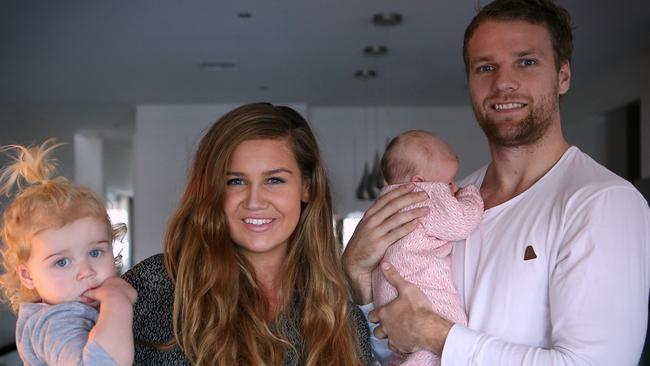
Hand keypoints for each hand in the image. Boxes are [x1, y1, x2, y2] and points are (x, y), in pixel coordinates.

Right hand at [84, 277, 137, 305]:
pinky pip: (131, 296)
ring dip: (123, 296)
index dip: (108, 290)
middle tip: (113, 300)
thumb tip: (82, 295)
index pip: (111, 283)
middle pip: (119, 287)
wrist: (115, 300)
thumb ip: (88, 293)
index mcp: (112, 279)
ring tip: (118, 303)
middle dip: (116, 292)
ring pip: (125, 291)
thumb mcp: (94, 294)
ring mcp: (128, 286)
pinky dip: (129, 300)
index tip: (108, 295)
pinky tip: (125, 304)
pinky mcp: (133, 292)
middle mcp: (121, 281)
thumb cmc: (104, 297)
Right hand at [342, 184, 427, 303]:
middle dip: (411, 198)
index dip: (400, 190)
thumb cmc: (364, 243)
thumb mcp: (367, 225)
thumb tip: (393, 204)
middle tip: (425, 195)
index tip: (413, 185)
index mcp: (370, 214)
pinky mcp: (380, 244)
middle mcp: (372, 220)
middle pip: (394, 205)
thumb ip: (379, 215)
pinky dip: (408, 227)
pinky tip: (418, 224)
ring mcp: (375, 231)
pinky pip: (397, 233)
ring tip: (426, 209)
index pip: (386, 197)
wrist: (353, 262)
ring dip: (414, 212)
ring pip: (398, 218)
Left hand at [368, 262, 451, 355]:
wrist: (428, 327)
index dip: (374, 314)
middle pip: (376, 331)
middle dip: (379, 328)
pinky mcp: (401, 347)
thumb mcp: (406, 288)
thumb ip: (394, 276)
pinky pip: (396, 348)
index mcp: (385, 313)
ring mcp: (393, 338)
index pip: (372, 315)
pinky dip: (398, 345)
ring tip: (394, 333)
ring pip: (385, 340)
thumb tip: (384, 264)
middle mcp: (386, 327)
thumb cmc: (417, 308)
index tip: (376, 314)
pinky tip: (403, 340)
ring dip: (388, 336)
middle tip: (385, 324)